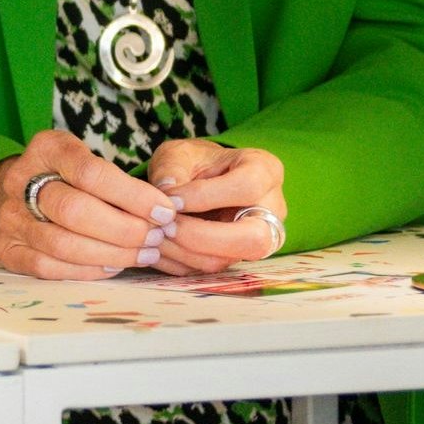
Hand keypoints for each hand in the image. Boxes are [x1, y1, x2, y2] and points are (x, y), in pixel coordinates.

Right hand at [0, 127, 172, 279]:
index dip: (133, 195)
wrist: (13, 196)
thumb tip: (165, 213)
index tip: (165, 211)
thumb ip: (119, 182)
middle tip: (155, 237)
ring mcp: (10, 217)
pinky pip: (48, 267)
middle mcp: (20, 181)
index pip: (90, 172)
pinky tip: (113, 266)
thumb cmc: (67, 179)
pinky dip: (86, 270)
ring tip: (143, 254)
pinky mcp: (7, 249)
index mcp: (46, 149)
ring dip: (111, 253)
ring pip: (62, 243)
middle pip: (74, 210)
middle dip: (124, 228)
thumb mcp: (87, 161)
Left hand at [143, 138, 287, 273]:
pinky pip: (207, 270)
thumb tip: (165, 193)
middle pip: (252, 238)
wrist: (201, 179)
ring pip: (227, 259)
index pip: (246, 188)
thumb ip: (171, 168)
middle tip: (163, 227)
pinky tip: (155, 247)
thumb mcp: (180, 153)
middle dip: (200, 237)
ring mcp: (257, 238)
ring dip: (183, 252)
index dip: (204, 197)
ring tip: (152, 235)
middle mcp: (271, 209)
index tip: (169, 199)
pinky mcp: (235, 257)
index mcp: (265, 171)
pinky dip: (177, 262)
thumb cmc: (194, 162)